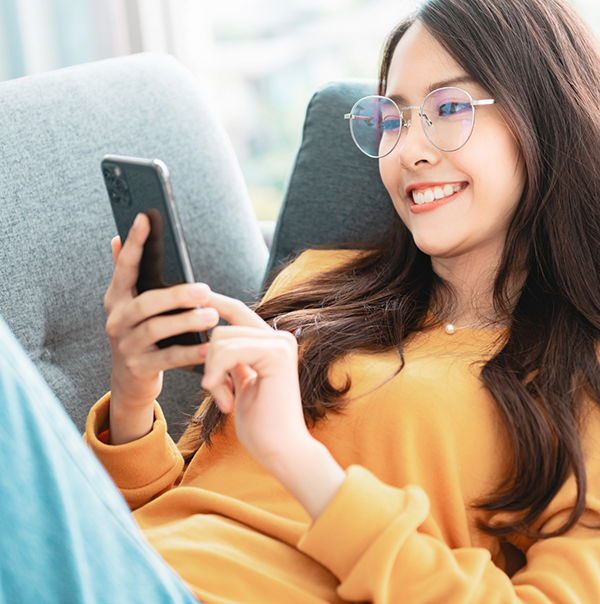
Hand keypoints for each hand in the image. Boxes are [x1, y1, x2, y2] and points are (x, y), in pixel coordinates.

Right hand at [104, 213, 219, 443]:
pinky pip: (168, 358)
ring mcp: (126, 345)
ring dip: (186, 321)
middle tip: (204, 289)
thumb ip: (126, 275)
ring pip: (157, 329)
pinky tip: (210, 347)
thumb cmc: (140, 335)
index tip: (146, 218)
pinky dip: (190, 353)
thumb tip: (115, 238)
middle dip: (176, 294)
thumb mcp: (130, 305)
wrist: (130, 382)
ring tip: (212, 316)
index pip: (124, 266)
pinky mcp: (139, 368)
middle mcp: (117, 320)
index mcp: (117, 299)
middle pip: (146, 302)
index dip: (135, 243)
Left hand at [198, 291, 345, 518]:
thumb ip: (231, 357)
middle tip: (217, 391)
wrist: (280, 449)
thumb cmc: (260, 422)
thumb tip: (212, 335)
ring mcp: (281, 344)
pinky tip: (224, 399)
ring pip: (221, 339)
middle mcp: (279, 338)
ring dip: (213, 373)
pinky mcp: (277, 354)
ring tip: (225, 398)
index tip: (192, 295)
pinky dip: (217, 375)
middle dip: (209, 362)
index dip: (214, 303)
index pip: (237, 313)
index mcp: (271, 343)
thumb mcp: (239, 382)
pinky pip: (229, 352)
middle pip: (221, 329)